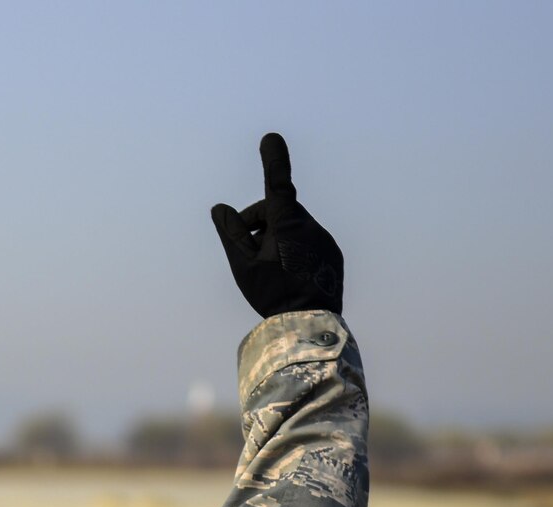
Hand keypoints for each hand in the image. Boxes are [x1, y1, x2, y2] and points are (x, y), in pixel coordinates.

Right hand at [210, 133, 343, 319]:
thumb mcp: (243, 265)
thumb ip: (231, 233)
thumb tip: (220, 209)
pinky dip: (293, 250)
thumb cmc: (273, 294)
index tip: (270, 138)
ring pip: (293, 227)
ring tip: (265, 269)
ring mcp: (324, 239)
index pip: (277, 183)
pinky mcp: (332, 253)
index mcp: (287, 223)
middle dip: (258, 222)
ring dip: (275, 238)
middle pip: (277, 211)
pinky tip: (286, 275)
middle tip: (244, 249)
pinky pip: (308, 242)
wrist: (309, 323)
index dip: (273, 159)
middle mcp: (310, 225)